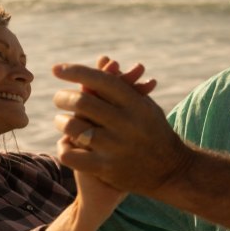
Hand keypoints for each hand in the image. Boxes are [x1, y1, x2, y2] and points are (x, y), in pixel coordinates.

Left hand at [55, 57, 156, 218]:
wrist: (172, 171)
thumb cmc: (153, 131)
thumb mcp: (144, 105)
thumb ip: (123, 84)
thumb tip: (102, 60)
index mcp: (136, 103)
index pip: (100, 79)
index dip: (75, 71)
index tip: (57, 70)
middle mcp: (127, 123)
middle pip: (82, 101)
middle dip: (63, 97)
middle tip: (59, 98)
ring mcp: (116, 147)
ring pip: (73, 128)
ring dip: (61, 122)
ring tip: (61, 121)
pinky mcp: (107, 168)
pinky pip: (72, 155)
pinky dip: (64, 148)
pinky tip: (66, 144)